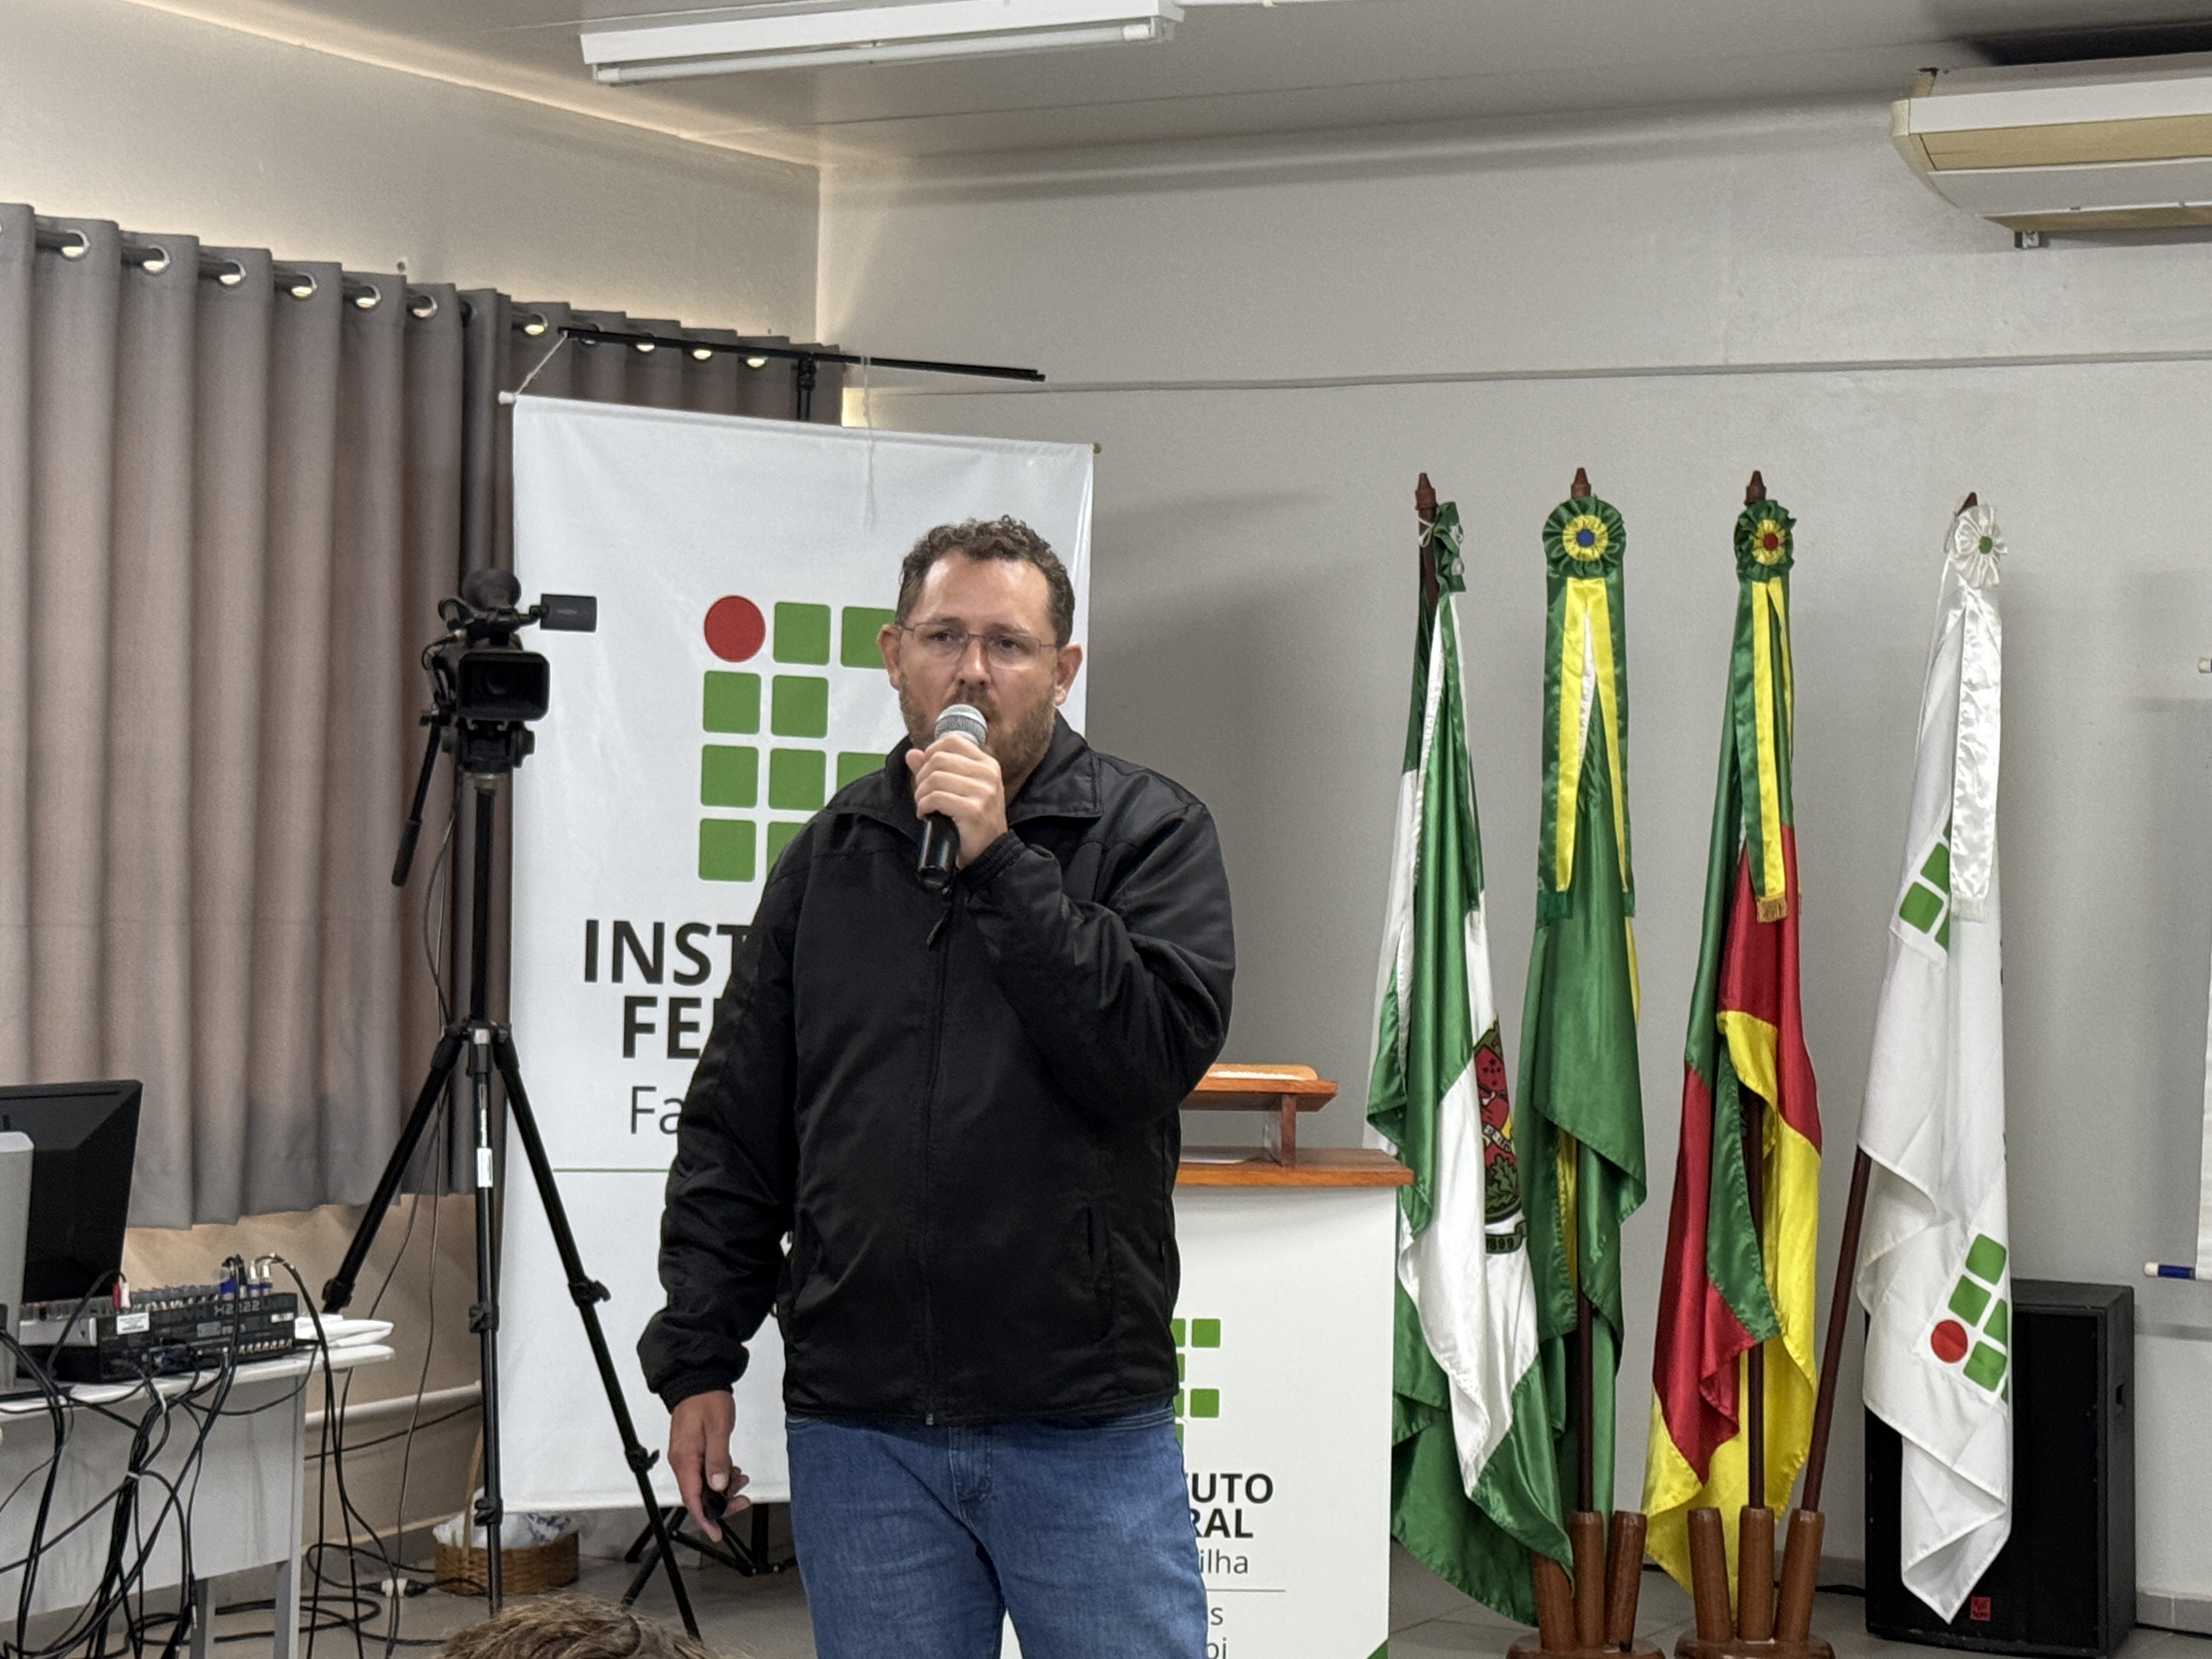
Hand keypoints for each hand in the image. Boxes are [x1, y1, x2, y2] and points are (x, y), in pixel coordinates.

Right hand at [668, 1389, 747, 1541]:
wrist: (698, 1380)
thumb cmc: (707, 1400)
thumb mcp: (718, 1429)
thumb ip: (717, 1459)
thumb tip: (718, 1485)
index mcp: (685, 1459)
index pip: (692, 1499)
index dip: (704, 1519)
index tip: (715, 1533)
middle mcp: (682, 1461)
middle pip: (698, 1495)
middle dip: (721, 1502)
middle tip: (742, 1499)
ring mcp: (685, 1456)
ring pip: (703, 1484)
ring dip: (723, 1487)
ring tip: (741, 1478)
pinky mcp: (691, 1451)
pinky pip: (704, 1472)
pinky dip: (719, 1475)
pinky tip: (731, 1469)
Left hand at [906, 733, 1006, 866]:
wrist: (990, 853)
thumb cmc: (974, 822)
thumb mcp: (960, 790)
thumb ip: (936, 769)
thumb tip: (912, 753)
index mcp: (987, 764)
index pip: (952, 741)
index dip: (931, 753)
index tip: (927, 772)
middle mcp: (988, 774)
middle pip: (938, 759)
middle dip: (921, 777)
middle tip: (923, 795)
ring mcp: (983, 792)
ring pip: (934, 778)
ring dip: (921, 794)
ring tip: (925, 806)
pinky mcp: (973, 810)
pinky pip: (935, 798)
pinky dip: (924, 807)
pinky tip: (927, 816)